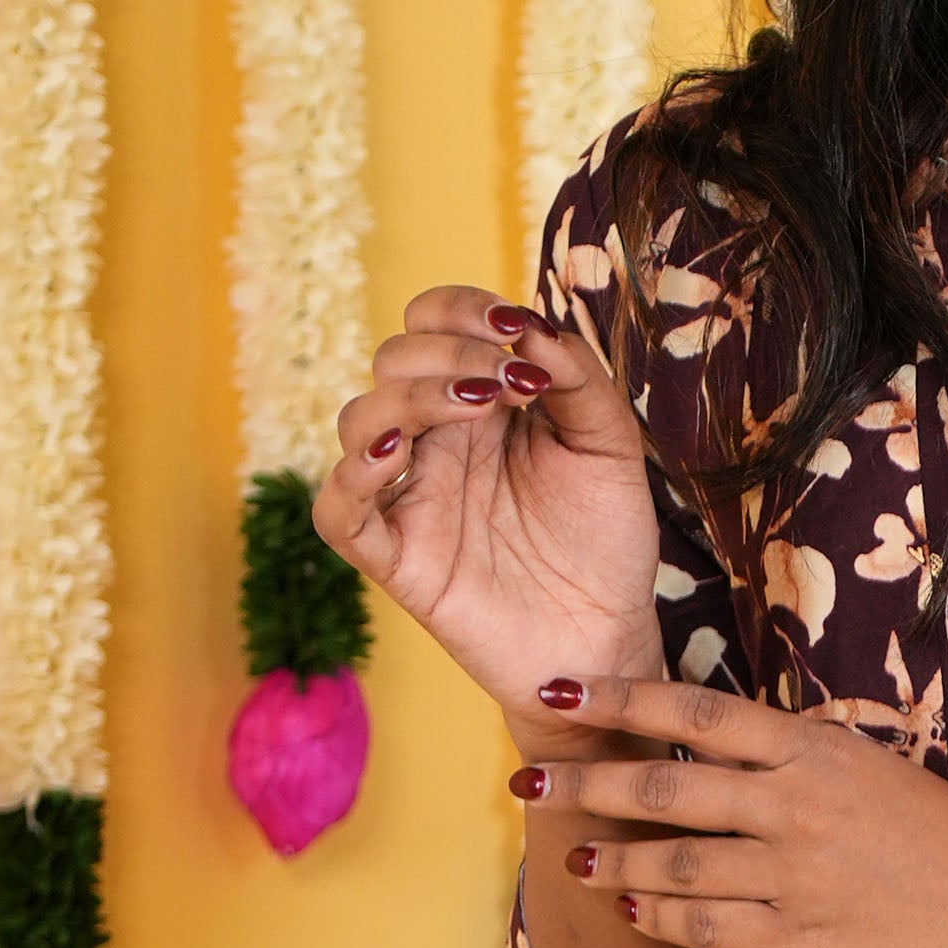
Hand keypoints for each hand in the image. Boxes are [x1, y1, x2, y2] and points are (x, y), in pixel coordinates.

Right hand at [312, 287, 665, 729]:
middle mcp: (437, 442)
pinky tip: (396, 455)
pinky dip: (350, 476)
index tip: (514, 327)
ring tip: (476, 406)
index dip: (459, 309)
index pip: (432, 324)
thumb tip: (531, 323)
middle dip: (448, 351)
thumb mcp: (611, 446)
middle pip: (392, 359)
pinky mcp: (398, 559)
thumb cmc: (606, 541)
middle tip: (511, 382)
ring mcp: (412, 497)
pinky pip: (337, 513)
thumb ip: (578, 379)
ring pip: (357, 420)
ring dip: (411, 396)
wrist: (609, 638)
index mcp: (481, 405)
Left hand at [524, 675, 947, 947]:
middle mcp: (797, 804)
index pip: (694, 713)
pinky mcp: (806, 941)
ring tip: (570, 858)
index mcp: (818, 749)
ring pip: (673, 862)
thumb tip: (723, 753)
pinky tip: (633, 908)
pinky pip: (708, 927)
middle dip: (583, 782)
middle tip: (524, 779)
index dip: (616, 701)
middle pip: (663, 786)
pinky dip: (660, 916)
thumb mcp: (881, 772)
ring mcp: (797, 876)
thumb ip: (800, 764)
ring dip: (611, 859)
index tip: (556, 691)